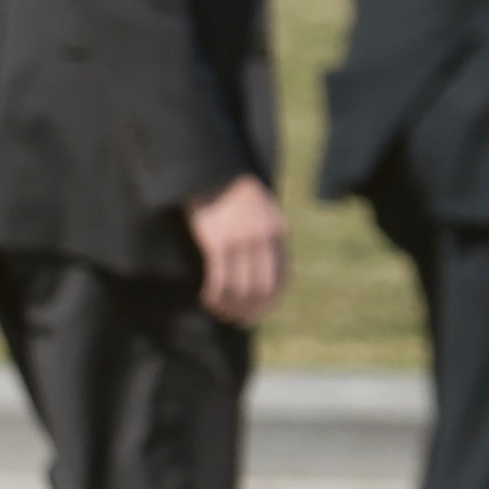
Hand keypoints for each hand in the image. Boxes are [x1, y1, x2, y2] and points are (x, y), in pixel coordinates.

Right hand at [187, 173, 288, 326]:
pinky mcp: (217, 242)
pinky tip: (206, 300)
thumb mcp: (259, 210)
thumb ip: (265, 237)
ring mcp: (241, 240)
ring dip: (230, 307)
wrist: (209, 167)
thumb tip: (260, 271)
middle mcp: (263, 238)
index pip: (281, 279)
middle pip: (262, 288)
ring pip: (240, 289)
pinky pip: (219, 281)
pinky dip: (214, 297)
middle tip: (238, 321)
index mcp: (278, 231)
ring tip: (219, 313)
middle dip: (251, 311)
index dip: (270, 303)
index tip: (257, 315)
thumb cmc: (230, 189)